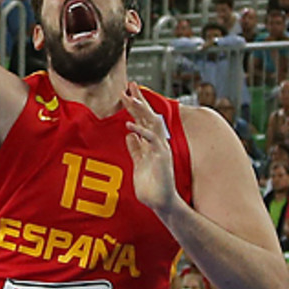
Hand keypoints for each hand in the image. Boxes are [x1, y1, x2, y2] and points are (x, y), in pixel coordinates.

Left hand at [122, 82, 178, 214]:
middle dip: (140, 100)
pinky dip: (140, 131)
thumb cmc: (150, 186)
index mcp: (150, 143)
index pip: (143, 120)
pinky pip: (151, 140)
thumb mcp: (139, 163)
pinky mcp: (161, 157)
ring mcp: (160, 148)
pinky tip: (129, 126)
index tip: (127, 92)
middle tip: (130, 85)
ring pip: (152, 124)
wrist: (160, 202)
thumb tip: (129, 136)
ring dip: (140, 110)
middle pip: (148, 116)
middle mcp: (157, 143)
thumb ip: (135, 149)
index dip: (135, 106)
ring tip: (129, 98)